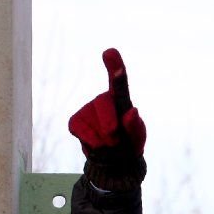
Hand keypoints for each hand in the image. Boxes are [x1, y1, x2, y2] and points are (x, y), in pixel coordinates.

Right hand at [66, 47, 147, 189]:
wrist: (114, 162)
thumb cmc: (129, 144)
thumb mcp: (137, 137)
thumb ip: (135, 126)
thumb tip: (131, 112)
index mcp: (122, 100)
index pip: (118, 82)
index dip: (115, 68)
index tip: (110, 52)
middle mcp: (104, 100)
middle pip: (103, 101)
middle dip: (110, 123)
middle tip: (116, 139)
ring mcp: (88, 109)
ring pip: (94, 121)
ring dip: (106, 139)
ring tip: (112, 145)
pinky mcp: (75, 121)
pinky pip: (81, 130)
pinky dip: (92, 142)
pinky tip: (98, 145)